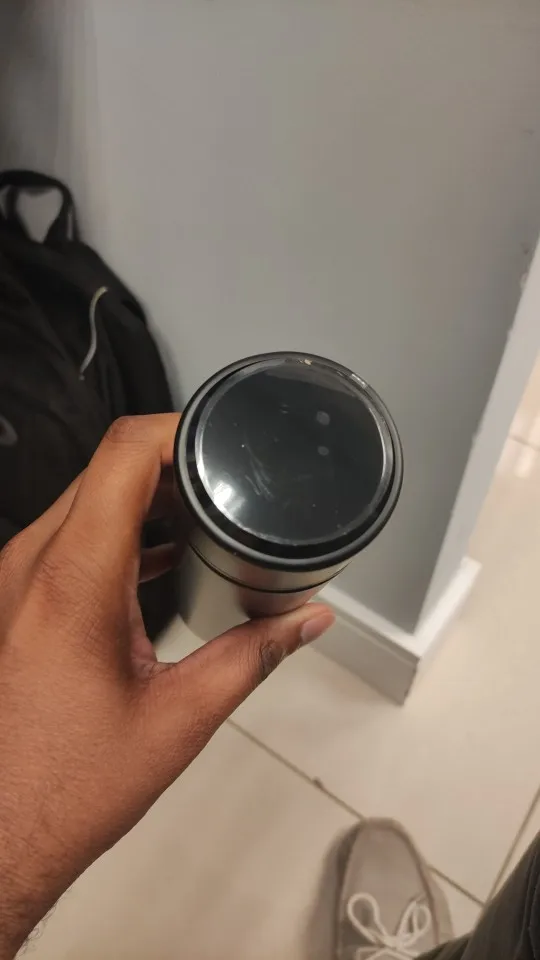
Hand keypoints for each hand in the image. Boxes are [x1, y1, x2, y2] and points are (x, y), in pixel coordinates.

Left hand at [0, 414, 333, 957]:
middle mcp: (36, 566)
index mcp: (74, 580)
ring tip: (204, 509)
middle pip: (105, 467)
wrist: (2, 833)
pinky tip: (163, 554)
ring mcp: (20, 580)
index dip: (176, 427)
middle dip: (171, 459)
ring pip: (87, 498)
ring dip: (145, 495)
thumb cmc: (67, 785)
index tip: (220, 432)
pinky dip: (122, 529)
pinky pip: (74, 536)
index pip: (121, 455)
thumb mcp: (180, 718)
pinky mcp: (22, 599)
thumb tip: (307, 620)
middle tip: (226, 473)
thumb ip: (254, 656)